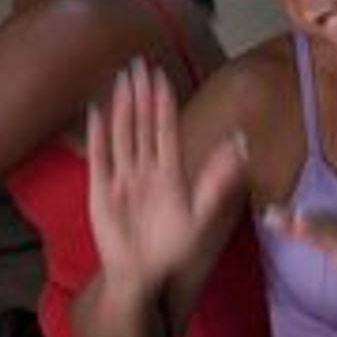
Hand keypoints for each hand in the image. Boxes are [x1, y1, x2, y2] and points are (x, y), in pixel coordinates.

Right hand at [86, 60, 246, 294]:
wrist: (141, 274)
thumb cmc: (173, 247)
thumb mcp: (202, 213)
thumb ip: (218, 178)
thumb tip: (240, 141)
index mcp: (169, 174)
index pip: (165, 130)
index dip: (162, 103)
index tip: (161, 75)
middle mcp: (144, 171)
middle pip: (141, 125)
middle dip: (139, 95)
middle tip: (139, 63)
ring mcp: (121, 179)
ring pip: (121, 135)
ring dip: (120, 107)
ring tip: (120, 79)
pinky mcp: (100, 192)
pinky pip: (98, 159)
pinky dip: (96, 136)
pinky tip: (95, 111)